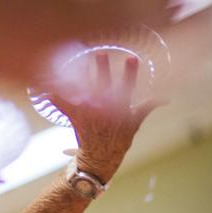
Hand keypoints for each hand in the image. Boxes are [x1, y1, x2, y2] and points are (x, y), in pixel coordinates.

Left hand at [51, 53, 161, 182]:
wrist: (101, 157)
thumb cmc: (119, 139)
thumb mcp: (135, 123)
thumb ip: (147, 107)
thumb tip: (166, 98)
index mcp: (121, 108)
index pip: (129, 87)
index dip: (130, 73)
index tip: (132, 58)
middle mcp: (105, 109)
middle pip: (104, 86)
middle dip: (102, 70)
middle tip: (100, 54)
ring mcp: (90, 113)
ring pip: (84, 92)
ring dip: (78, 78)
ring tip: (72, 65)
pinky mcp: (76, 117)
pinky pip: (64, 105)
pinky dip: (54, 96)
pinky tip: (45, 87)